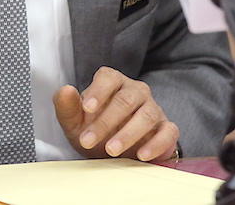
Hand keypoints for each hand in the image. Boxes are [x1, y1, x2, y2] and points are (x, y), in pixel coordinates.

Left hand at [54, 67, 178, 161]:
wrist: (113, 150)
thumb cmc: (93, 128)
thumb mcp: (74, 120)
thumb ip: (66, 104)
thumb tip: (66, 89)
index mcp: (113, 81)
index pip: (108, 78)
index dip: (98, 92)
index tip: (87, 108)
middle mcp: (136, 91)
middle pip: (126, 100)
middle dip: (106, 121)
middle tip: (89, 141)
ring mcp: (153, 108)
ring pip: (147, 114)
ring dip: (128, 133)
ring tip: (111, 150)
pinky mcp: (166, 127)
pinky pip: (168, 131)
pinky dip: (156, 143)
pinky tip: (141, 155)